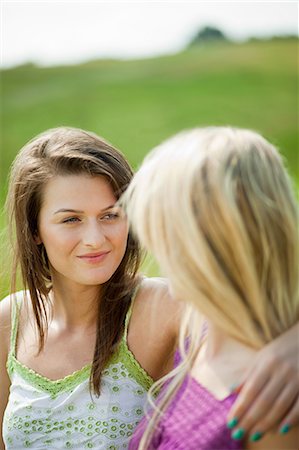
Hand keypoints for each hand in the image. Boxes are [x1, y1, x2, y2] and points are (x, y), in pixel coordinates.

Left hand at [227, 323, 298, 440]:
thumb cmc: (281, 349)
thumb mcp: (262, 355)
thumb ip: (249, 373)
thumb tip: (232, 391)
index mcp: (266, 362)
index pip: (250, 389)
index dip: (240, 407)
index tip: (230, 422)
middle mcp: (281, 371)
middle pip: (263, 400)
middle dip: (249, 419)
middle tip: (238, 433)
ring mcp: (297, 379)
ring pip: (280, 406)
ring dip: (266, 423)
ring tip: (254, 434)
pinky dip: (290, 419)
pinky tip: (280, 429)